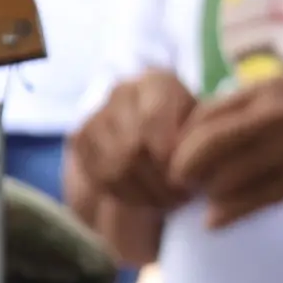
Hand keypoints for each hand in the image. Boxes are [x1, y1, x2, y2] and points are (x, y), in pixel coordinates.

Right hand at [69, 70, 197, 210]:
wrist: (152, 126)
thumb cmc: (190, 127)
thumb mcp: (203, 124)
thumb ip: (198, 137)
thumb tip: (194, 164)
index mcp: (156, 81)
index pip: (153, 120)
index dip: (170, 156)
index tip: (189, 178)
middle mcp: (122, 91)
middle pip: (131, 148)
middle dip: (159, 181)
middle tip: (181, 197)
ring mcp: (96, 114)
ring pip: (113, 168)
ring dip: (143, 194)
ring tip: (168, 201)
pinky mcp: (79, 138)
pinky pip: (98, 177)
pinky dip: (125, 196)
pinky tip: (146, 200)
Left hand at [167, 76, 282, 229]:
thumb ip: (259, 104)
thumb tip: (215, 124)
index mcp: (269, 89)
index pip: (201, 114)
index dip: (185, 139)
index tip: (186, 155)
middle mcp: (271, 115)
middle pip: (200, 146)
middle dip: (185, 169)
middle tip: (187, 183)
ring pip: (219, 178)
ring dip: (209, 193)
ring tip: (212, 198)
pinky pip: (244, 203)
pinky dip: (223, 215)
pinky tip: (217, 220)